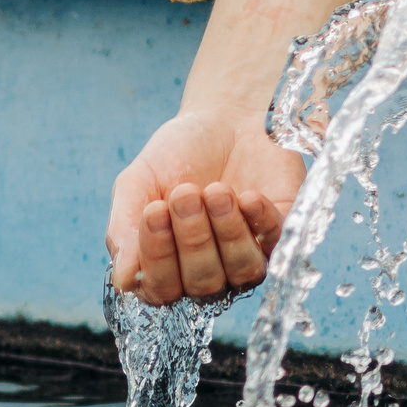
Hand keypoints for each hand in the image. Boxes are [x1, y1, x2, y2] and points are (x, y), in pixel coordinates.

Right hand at [106, 109, 305, 305]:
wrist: (225, 116)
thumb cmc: (177, 155)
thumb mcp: (138, 184)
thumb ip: (125, 230)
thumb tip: (123, 282)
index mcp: (169, 266)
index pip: (161, 290)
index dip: (158, 257)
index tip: (154, 211)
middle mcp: (210, 271)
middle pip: (203, 283)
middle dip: (193, 238)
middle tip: (185, 193)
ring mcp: (250, 255)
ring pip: (243, 272)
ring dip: (228, 233)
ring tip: (216, 190)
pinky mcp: (283, 234)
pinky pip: (276, 244)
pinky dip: (260, 221)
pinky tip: (248, 196)